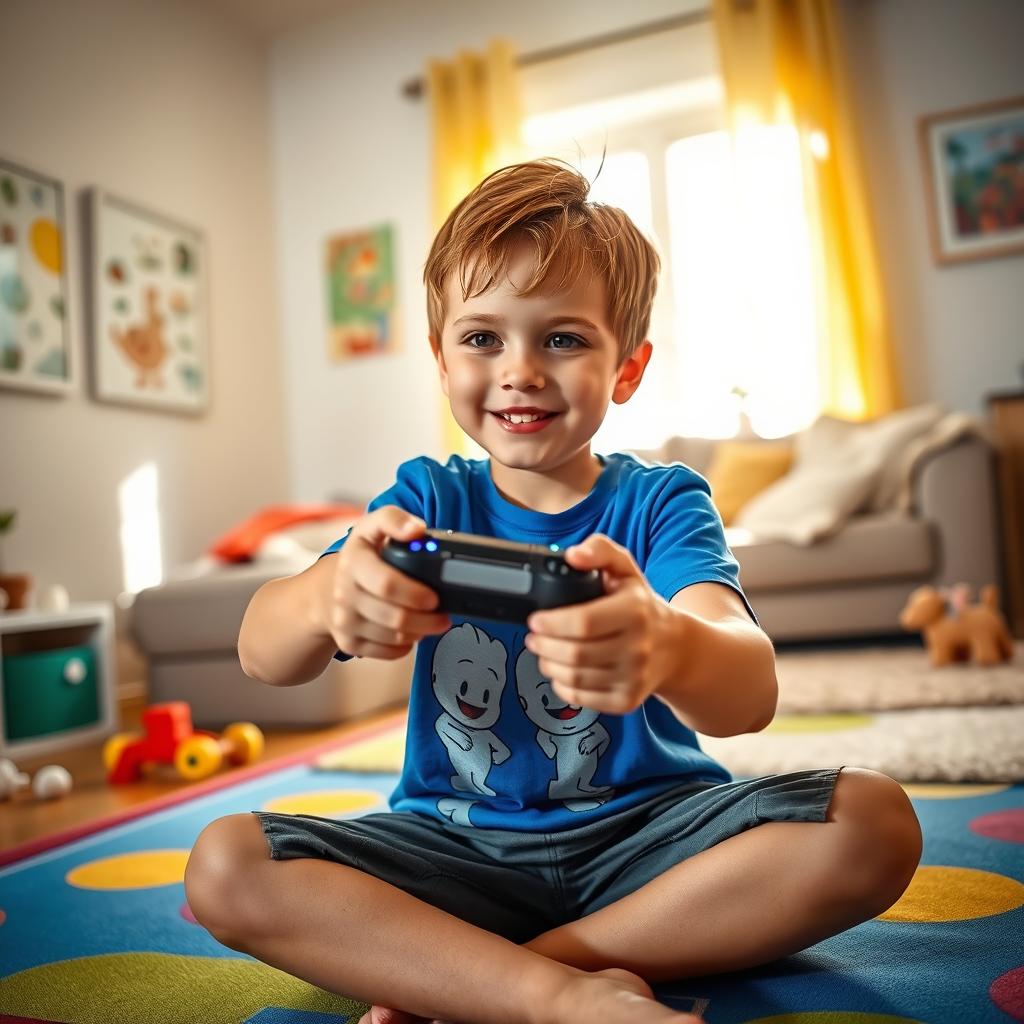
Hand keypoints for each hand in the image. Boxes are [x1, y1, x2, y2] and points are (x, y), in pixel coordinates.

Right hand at [319, 506, 449, 659]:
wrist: (326, 590)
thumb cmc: (361, 557)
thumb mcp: (371, 527)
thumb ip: (394, 519)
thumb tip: (417, 530)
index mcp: (353, 561)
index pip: (386, 584)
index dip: (415, 593)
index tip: (434, 596)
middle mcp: (343, 593)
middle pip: (395, 616)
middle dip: (427, 619)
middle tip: (444, 615)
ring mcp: (344, 621)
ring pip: (394, 637)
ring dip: (420, 632)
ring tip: (431, 622)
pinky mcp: (348, 643)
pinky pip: (387, 653)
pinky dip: (406, 646)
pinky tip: (412, 632)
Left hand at [524, 534, 678, 713]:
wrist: (674, 646)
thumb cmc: (641, 605)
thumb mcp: (625, 569)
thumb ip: (599, 550)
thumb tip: (573, 555)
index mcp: (635, 611)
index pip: (584, 622)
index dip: (552, 623)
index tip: (535, 620)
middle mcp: (637, 647)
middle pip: (575, 653)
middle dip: (544, 645)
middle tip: (534, 637)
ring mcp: (633, 677)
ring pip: (575, 678)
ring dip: (549, 665)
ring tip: (545, 652)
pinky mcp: (626, 700)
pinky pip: (582, 699)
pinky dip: (562, 686)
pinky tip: (561, 671)